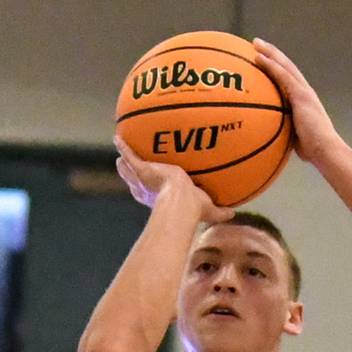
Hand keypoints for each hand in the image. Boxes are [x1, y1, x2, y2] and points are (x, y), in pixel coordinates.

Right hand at [114, 138, 231, 221]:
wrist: (181, 203)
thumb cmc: (194, 210)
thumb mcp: (210, 209)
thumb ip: (221, 211)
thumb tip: (233, 213)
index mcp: (163, 197)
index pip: (154, 193)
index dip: (149, 189)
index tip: (148, 184)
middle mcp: (151, 189)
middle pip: (138, 179)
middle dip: (132, 172)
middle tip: (127, 164)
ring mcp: (144, 179)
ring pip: (131, 167)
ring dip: (125, 158)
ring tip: (120, 147)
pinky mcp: (142, 170)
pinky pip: (130, 155)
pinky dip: (123, 147)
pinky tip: (117, 138)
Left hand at [253, 39, 340, 164]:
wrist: (325, 149)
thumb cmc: (312, 150)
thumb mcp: (295, 137)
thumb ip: (284, 131)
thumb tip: (270, 137)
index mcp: (304, 99)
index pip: (289, 78)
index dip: (278, 66)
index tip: (264, 58)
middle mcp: (305, 91)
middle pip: (287, 66)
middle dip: (272, 53)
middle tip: (257, 44)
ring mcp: (304, 91)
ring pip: (285, 65)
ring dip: (270, 53)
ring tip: (255, 43)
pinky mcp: (301, 95)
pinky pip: (283, 75)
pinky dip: (271, 65)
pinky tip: (258, 57)